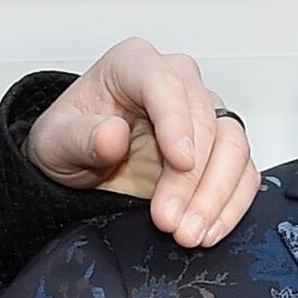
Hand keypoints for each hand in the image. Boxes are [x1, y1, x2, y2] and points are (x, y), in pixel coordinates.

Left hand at [25, 38, 260, 249]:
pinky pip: (242, 172)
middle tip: (171, 219)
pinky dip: (231, 204)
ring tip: (189, 232)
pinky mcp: (219, 150)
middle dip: (193, 177)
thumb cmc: (70, 139)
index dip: (177, 122)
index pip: (165, 83)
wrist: (79, 165)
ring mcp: (203, 115)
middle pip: (205, 120)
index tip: (180, 161)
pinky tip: (209, 229)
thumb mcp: (56, 141)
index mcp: (135, 65)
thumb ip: (81, 137)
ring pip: (233, 145)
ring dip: (216, 194)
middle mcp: (177, 83)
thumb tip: (112, 135)